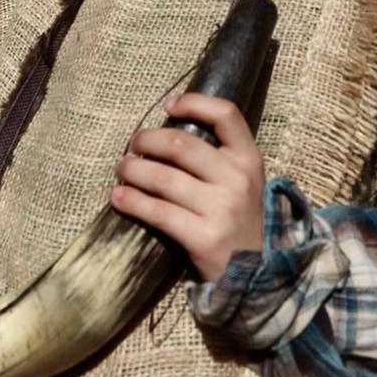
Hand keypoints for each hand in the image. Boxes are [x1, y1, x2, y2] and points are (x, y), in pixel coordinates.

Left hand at [111, 92, 264, 284]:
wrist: (258, 273)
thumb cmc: (240, 219)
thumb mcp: (243, 181)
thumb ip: (218, 158)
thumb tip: (165, 134)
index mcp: (249, 159)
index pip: (225, 115)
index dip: (193, 103)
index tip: (168, 105)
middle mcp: (237, 179)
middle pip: (181, 145)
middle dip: (147, 141)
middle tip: (133, 146)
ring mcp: (221, 209)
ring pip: (163, 178)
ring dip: (132, 170)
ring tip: (121, 169)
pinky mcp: (203, 237)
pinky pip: (157, 212)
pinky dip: (131, 201)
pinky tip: (117, 197)